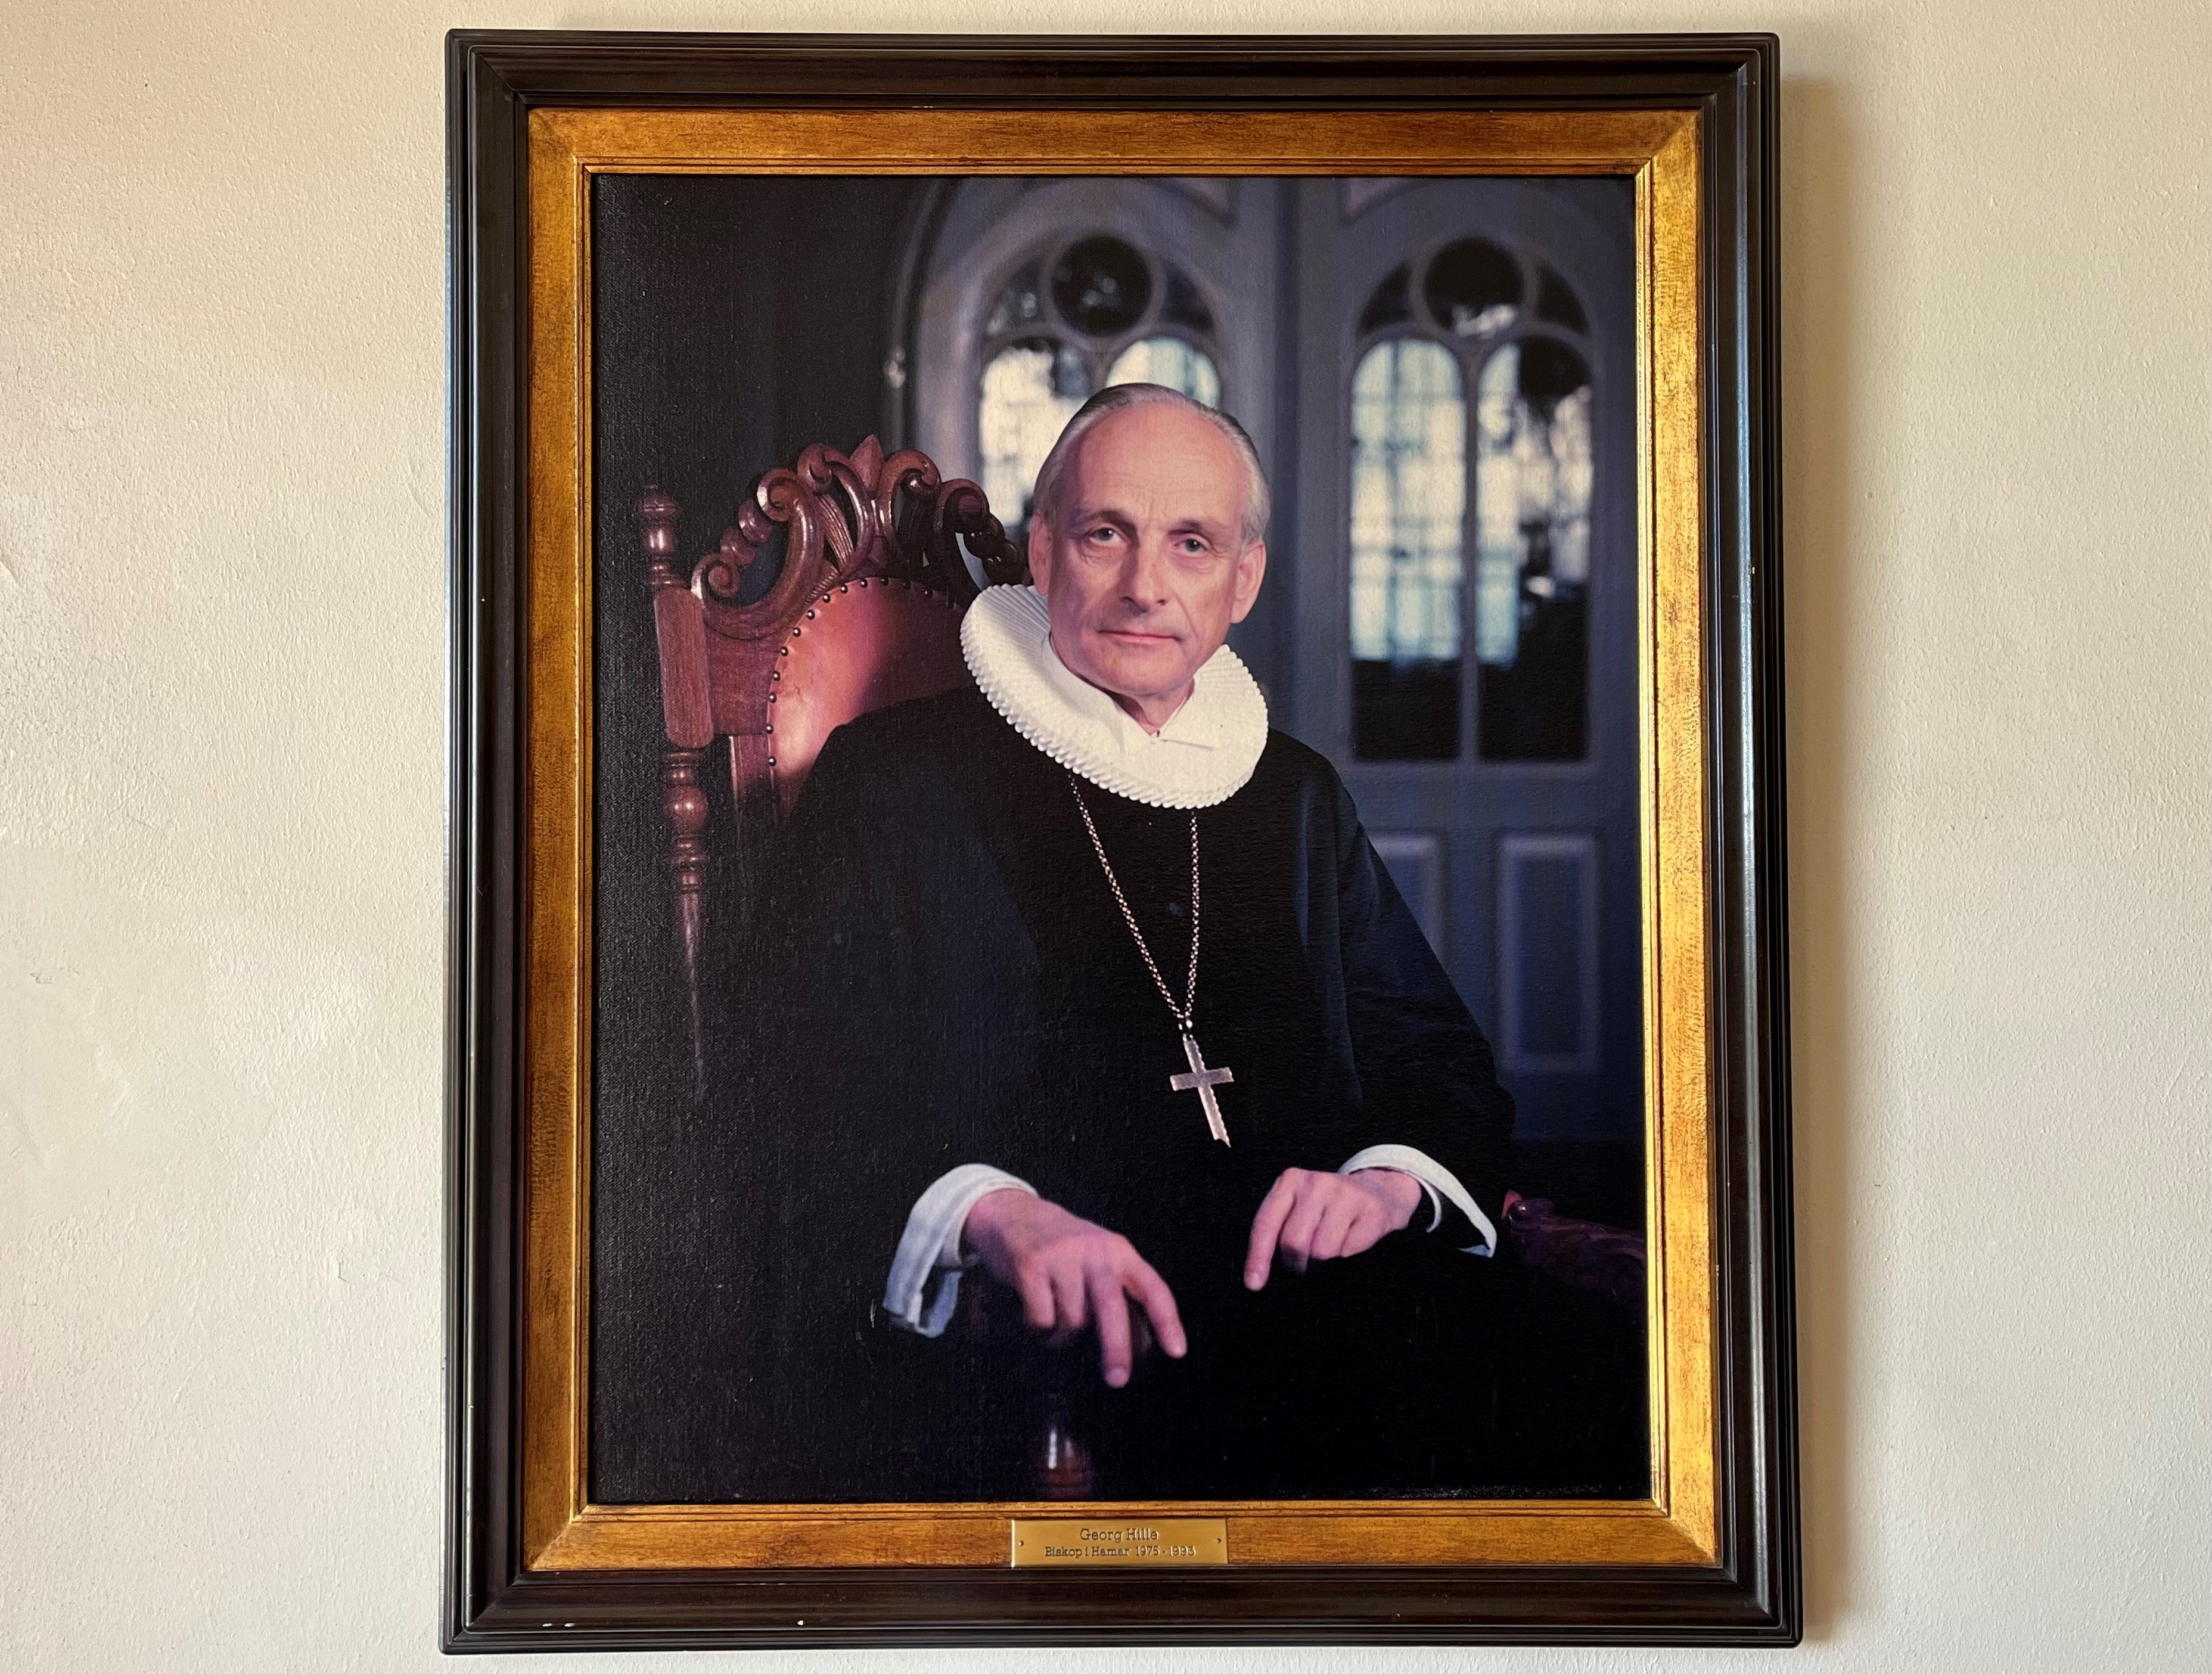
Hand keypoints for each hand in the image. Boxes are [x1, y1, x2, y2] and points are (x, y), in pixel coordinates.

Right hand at [962, 1189, 1187, 1386]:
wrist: (1012, 1213)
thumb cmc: (1064, 1248)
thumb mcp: (1099, 1255)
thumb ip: (1118, 1289)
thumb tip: (1137, 1348)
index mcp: (1119, 1251)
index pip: (1152, 1287)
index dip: (1167, 1321)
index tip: (1177, 1352)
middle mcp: (1094, 1251)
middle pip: (1111, 1306)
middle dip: (1116, 1348)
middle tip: (1117, 1380)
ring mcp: (1060, 1256)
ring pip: (1072, 1320)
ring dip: (1064, 1337)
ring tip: (1054, 1322)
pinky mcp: (1030, 1264)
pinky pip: (1041, 1318)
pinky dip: (1038, 1328)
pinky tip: (1033, 1314)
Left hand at [1243, 1167, 1422, 1289]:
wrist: (1378, 1190)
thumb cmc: (1328, 1207)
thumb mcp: (1298, 1207)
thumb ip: (1279, 1230)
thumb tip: (1259, 1276)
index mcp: (1290, 1181)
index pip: (1266, 1224)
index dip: (1258, 1258)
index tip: (1254, 1284)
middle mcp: (1316, 1183)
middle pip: (1294, 1242)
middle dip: (1297, 1263)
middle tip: (1305, 1266)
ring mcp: (1346, 1193)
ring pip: (1322, 1251)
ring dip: (1324, 1262)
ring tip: (1329, 1250)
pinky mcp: (1371, 1209)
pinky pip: (1348, 1251)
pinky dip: (1347, 1255)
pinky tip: (1351, 1240)